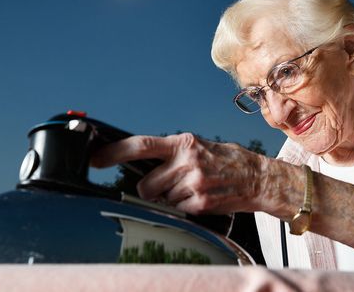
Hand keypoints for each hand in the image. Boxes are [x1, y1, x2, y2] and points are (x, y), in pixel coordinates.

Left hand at [90, 133, 267, 214]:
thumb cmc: (227, 160)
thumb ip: (172, 153)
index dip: (114, 153)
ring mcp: (193, 184)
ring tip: (195, 187)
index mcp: (183, 143)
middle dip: (151, 189)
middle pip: (145, 184)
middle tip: (168, 184)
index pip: (141, 146)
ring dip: (172, 197)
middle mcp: (186, 161)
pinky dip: (186, 207)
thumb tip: (142, 160)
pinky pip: (178, 209)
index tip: (96, 158)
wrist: (257, 177)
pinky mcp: (200, 203)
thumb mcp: (199, 146)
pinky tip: (203, 197)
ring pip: (162, 199)